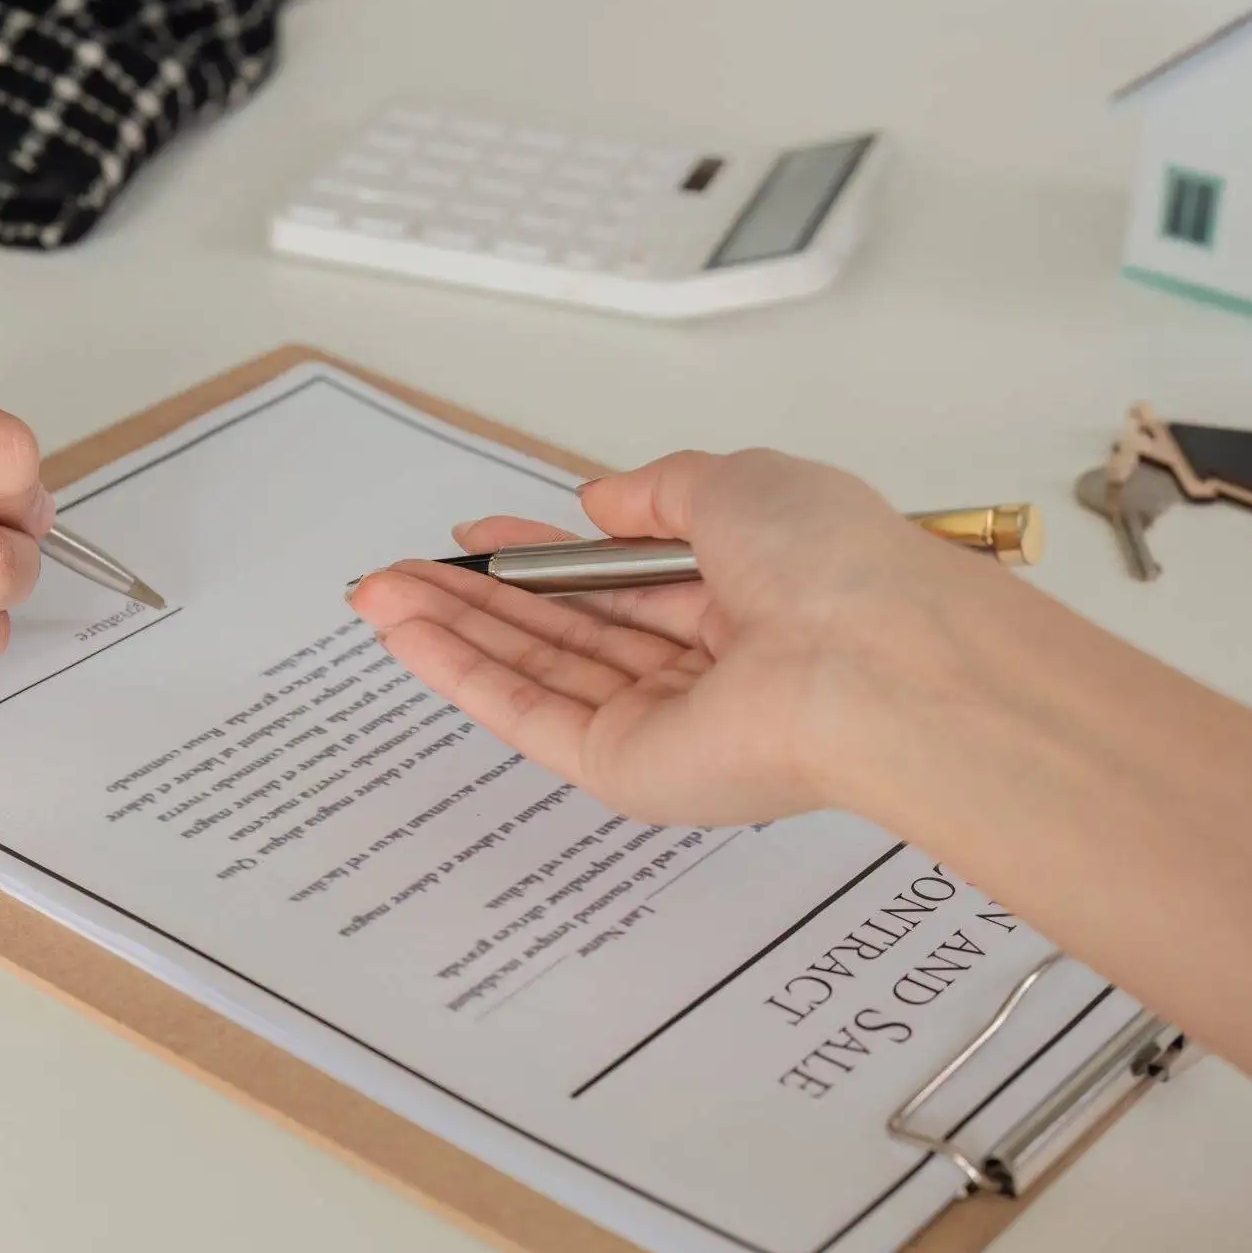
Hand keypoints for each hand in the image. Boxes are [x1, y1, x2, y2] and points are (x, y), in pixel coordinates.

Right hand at [348, 449, 998, 825]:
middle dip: (478, 597)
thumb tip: (597, 504)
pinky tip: (406, 634)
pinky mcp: (628, 770)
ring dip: (451, 629)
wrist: (875, 663)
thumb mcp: (741, 482)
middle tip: (398, 569)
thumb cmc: (833, 565)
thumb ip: (660, 493)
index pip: (622, 579)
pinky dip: (462, 673)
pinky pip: (530, 714)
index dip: (545, 555)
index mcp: (746, 594)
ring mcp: (664, 724)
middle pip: (567, 629)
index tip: (478, 533)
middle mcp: (706, 665)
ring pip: (537, 669)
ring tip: (376, 592)